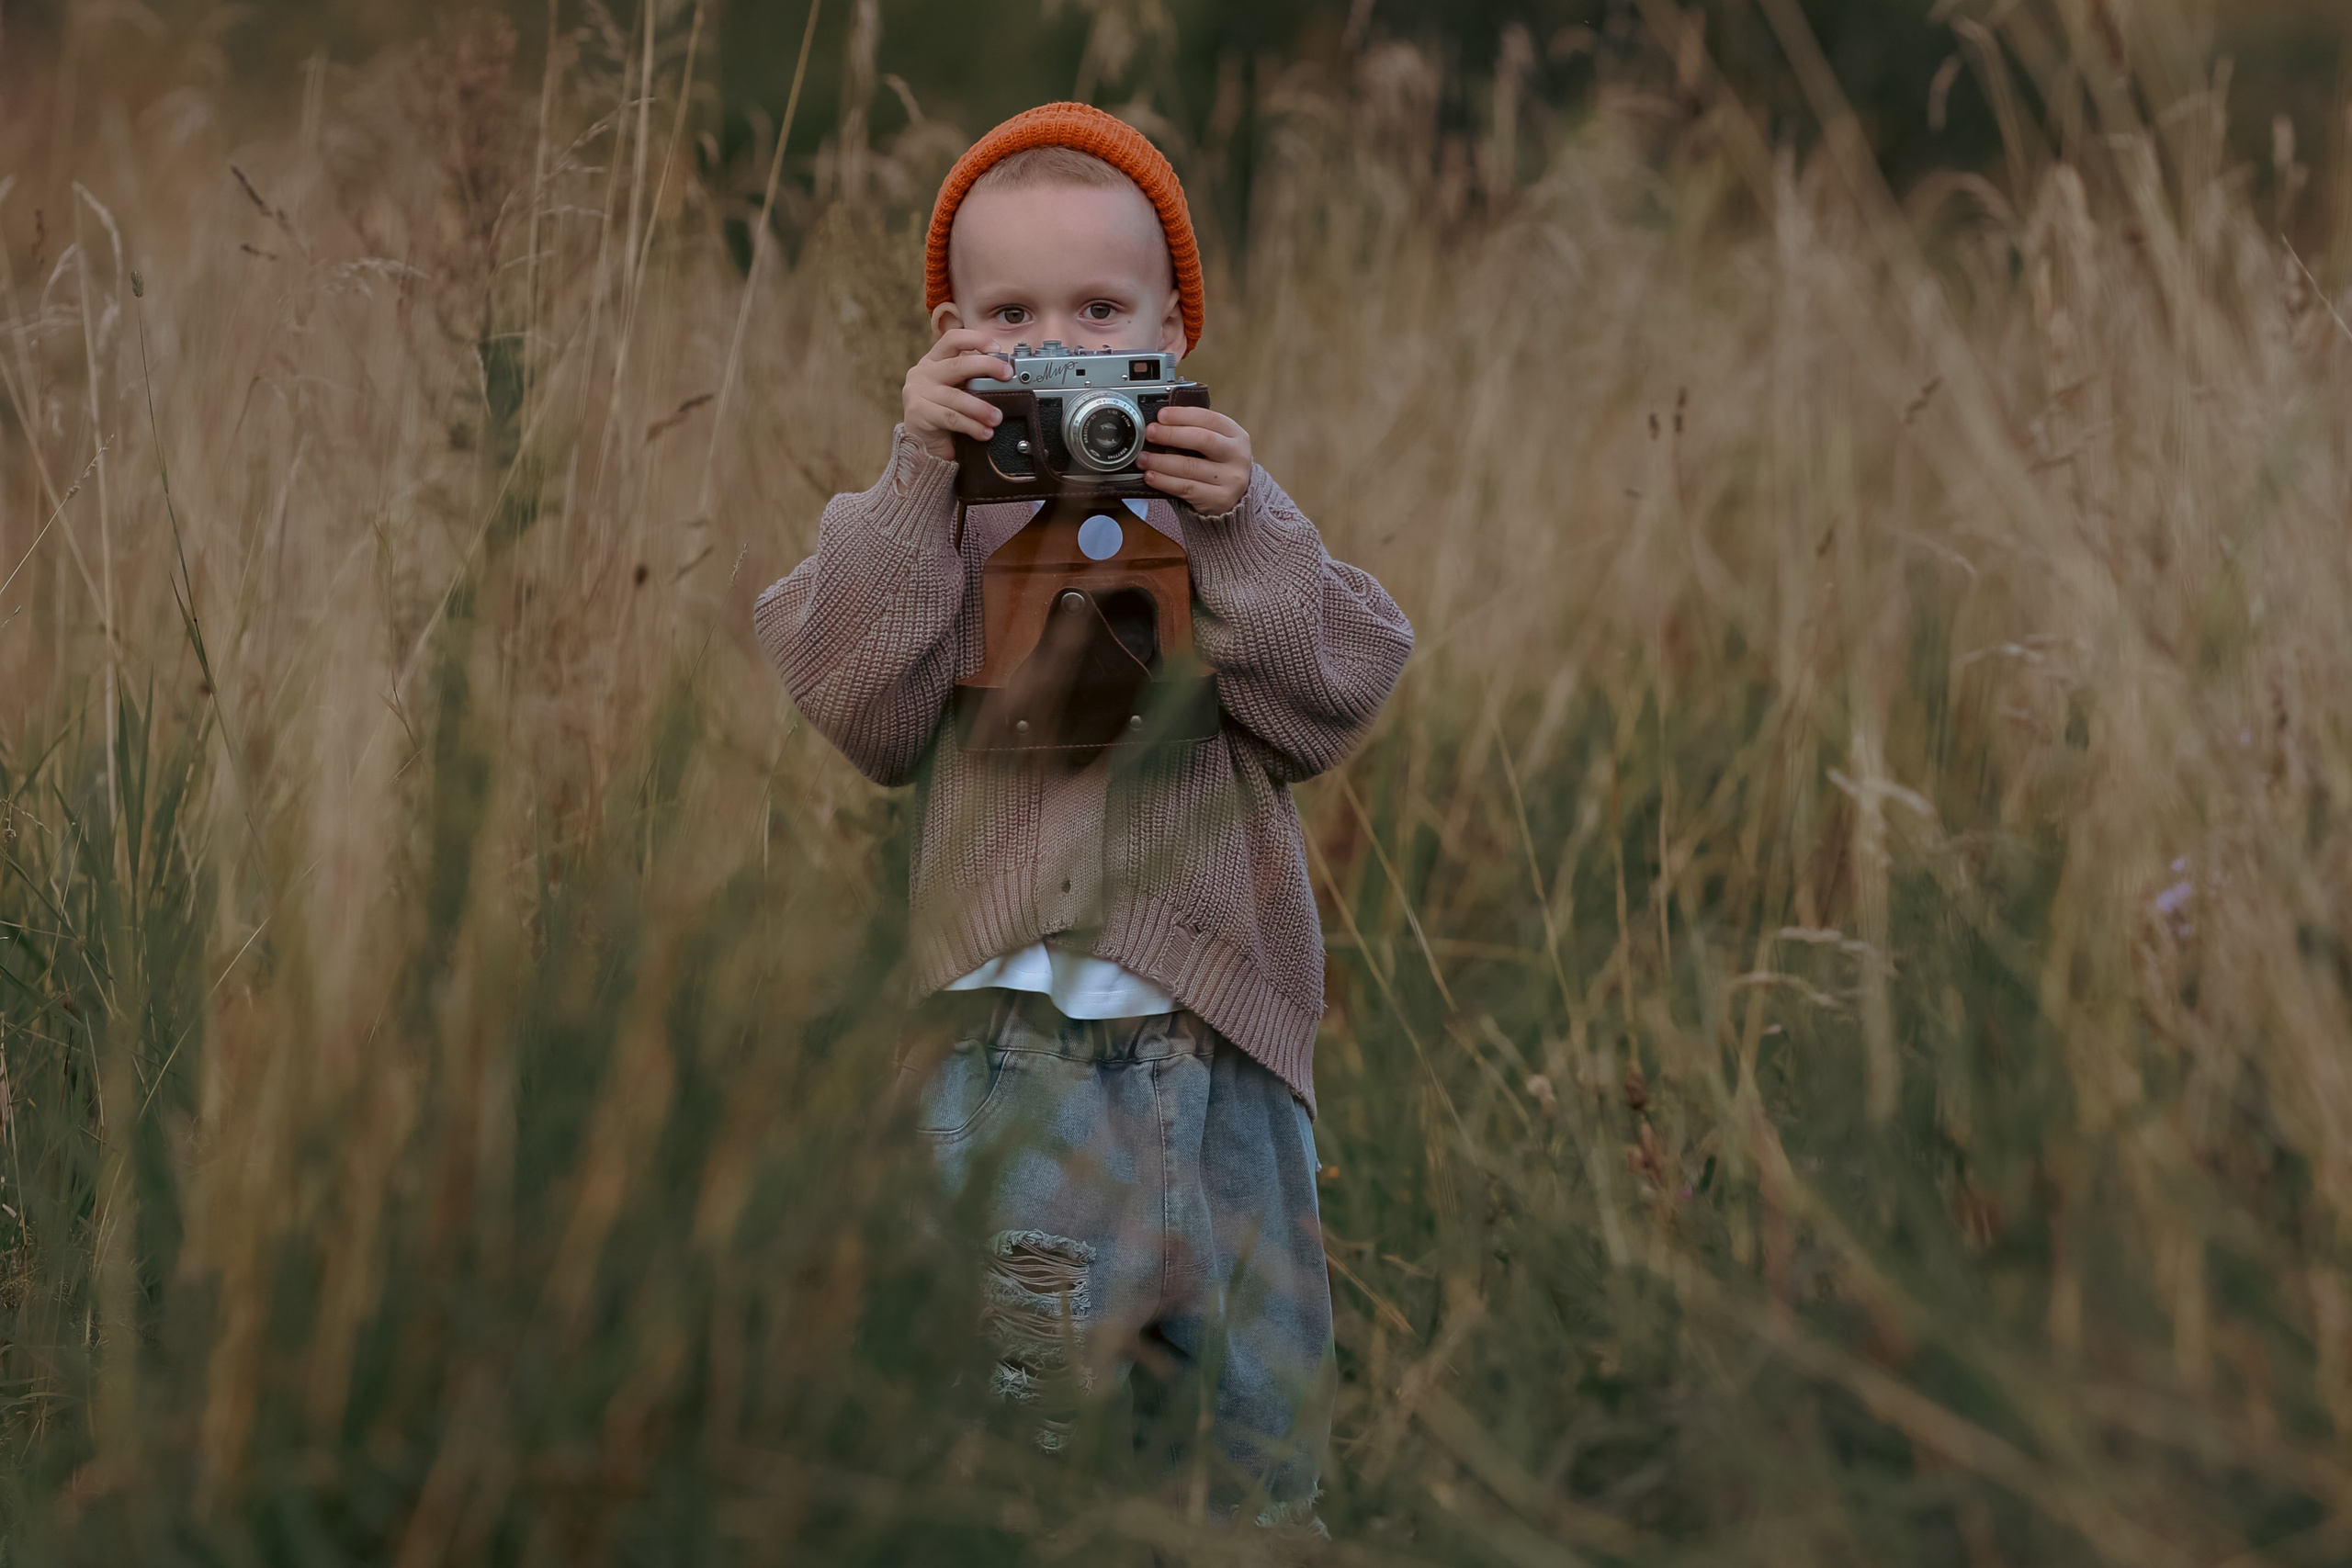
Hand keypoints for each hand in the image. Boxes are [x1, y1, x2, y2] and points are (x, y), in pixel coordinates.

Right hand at [903, 329, 1011, 459]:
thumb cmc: (942, 415)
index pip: (953, 339)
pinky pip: (951, 418)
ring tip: (997, 417)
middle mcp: (923, 372)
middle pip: (957, 365)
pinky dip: (972, 426)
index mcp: (933, 360)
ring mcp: (918, 392)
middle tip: (1007, 375)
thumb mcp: (957, 390)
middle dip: (986, 367)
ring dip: (981, 407)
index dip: (976, 339)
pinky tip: (984, 432)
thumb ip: (971, 379)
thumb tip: (1004, 373)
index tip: (997, 349)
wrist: (922, 445)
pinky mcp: (918, 412)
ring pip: (956, 396)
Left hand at [1140, 406, 1251, 514]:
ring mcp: (1231, 479)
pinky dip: (1164, 481)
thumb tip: (1160, 422)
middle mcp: (1237, 455)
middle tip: (1150, 433)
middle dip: (1171, 435)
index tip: (1161, 415)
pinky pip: (1186, 488)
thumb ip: (1194, 431)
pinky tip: (1151, 476)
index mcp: (1236, 435)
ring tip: (1143, 458)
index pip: (1209, 419)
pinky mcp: (1220, 499)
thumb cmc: (1218, 465)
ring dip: (1161, 461)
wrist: (1235, 499)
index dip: (1183, 415)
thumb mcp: (1216, 444)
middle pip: (1202, 440)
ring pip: (1190, 466)